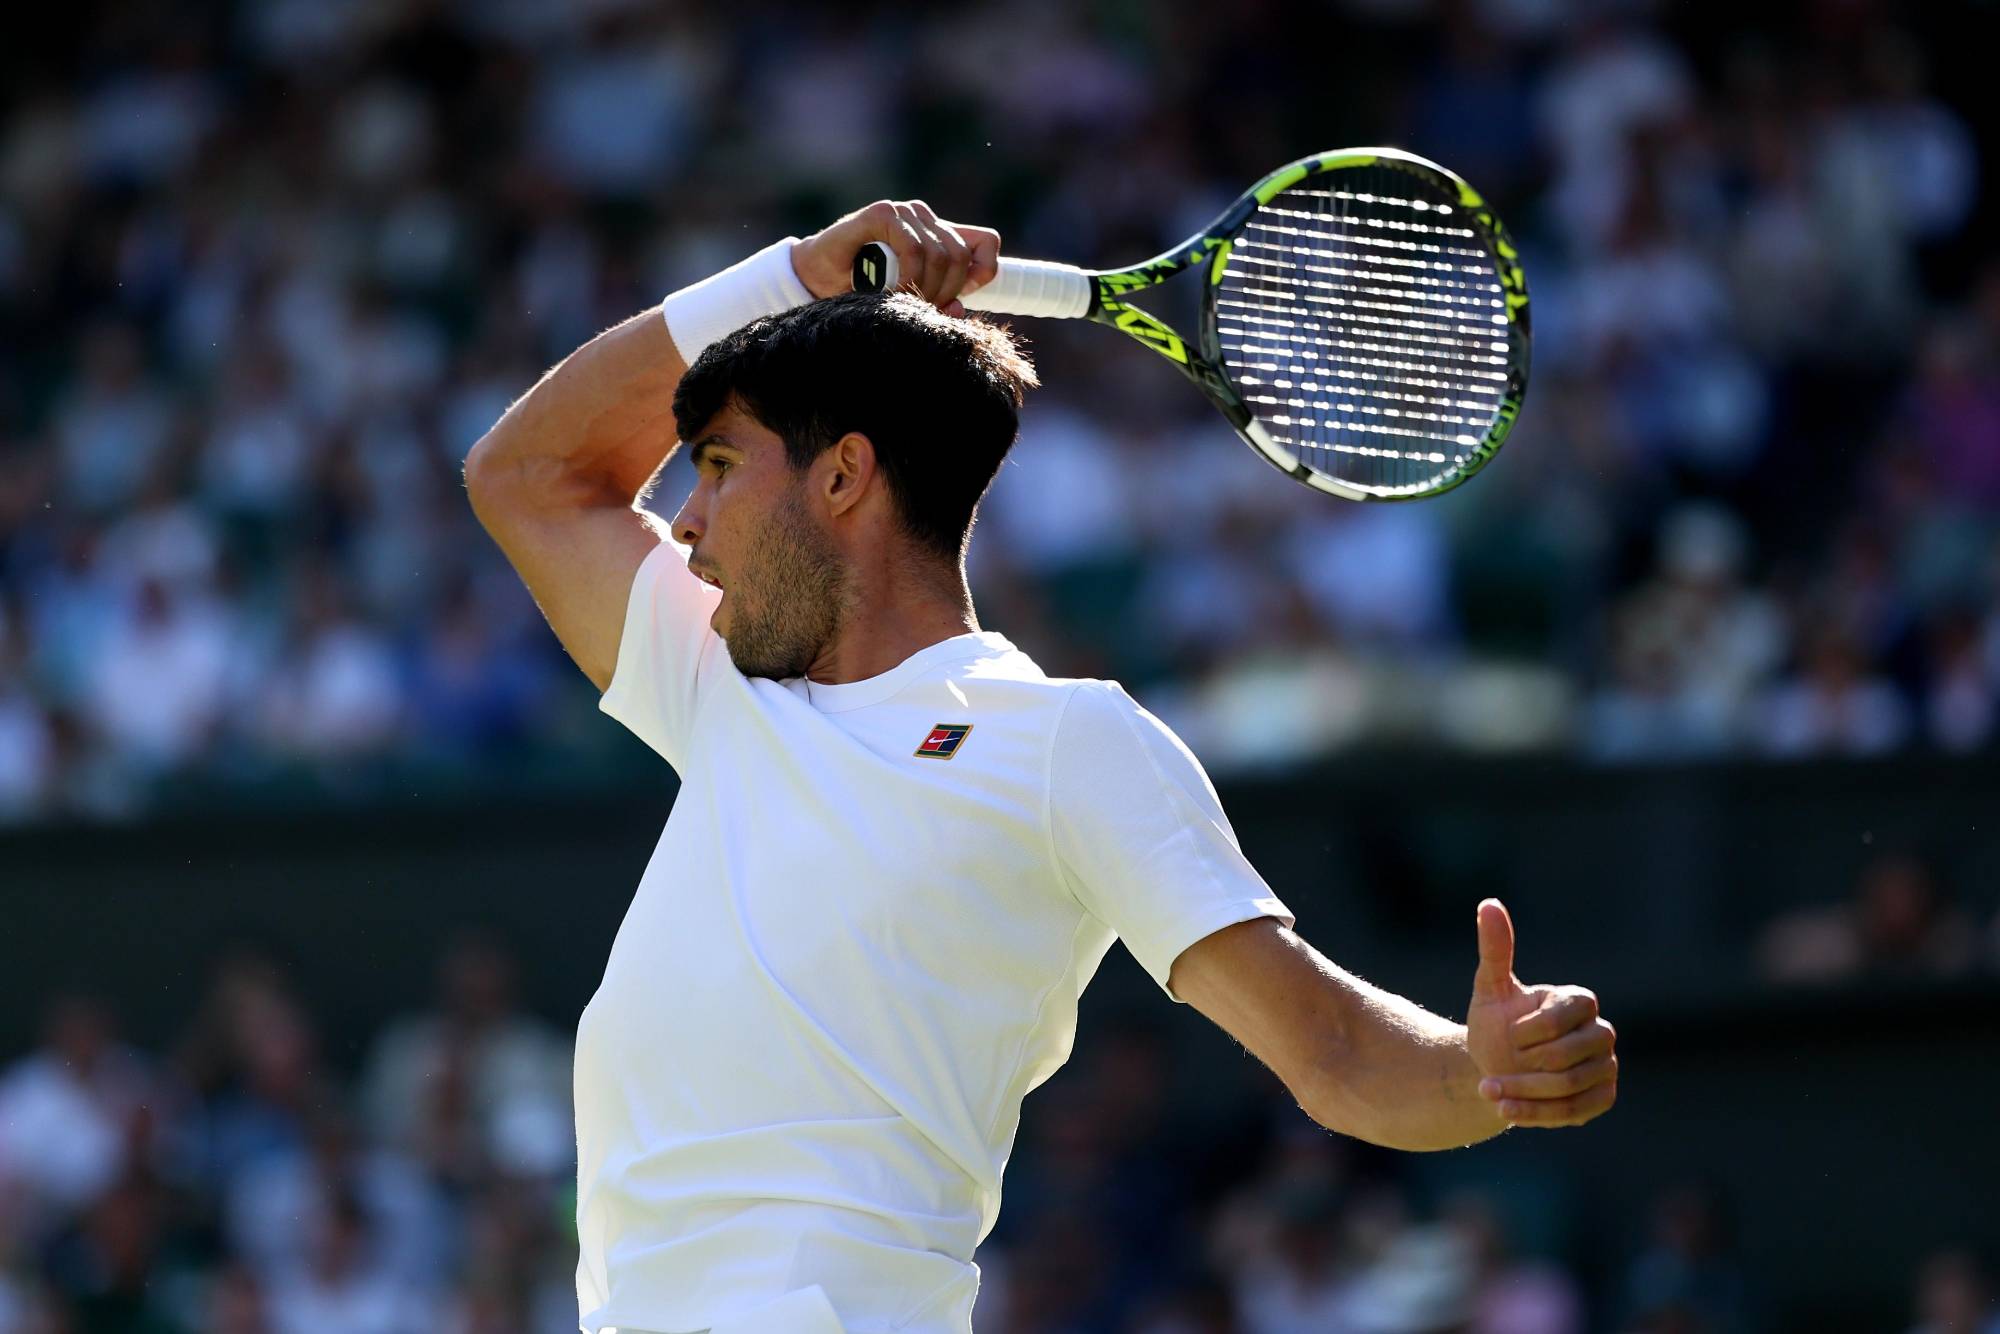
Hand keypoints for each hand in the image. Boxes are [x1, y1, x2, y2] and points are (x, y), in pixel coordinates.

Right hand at [791, 200, 1001, 315]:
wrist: (815, 278)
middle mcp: (925, 219)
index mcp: (938, 235)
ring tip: (902, 302)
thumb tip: (958, 310)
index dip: (984, 270)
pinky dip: (907, 277)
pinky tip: (892, 291)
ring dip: (924, 288)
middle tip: (921, 309)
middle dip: (945, 291)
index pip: (986, 242)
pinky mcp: (882, 213)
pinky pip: (912, 248)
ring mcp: (904, 212)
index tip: (962, 296)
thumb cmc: (861, 291)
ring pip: (939, 254)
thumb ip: (935, 303)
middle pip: (960, 255)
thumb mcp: (908, 299)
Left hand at [1465, 898, 1617, 1128]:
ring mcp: (1606, 1066)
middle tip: (1489, 1072)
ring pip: (1569, 1087)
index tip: (1505, 1032)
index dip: (1525, 1032)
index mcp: (1579, 1001)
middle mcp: (1601, 1032)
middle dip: (1522, 1069)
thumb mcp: (1491, 988)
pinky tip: (1504, 1111)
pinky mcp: (1603, 1097)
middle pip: (1566, 1058)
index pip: (1558, 1019)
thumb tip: (1489, 904)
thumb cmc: (1498, 1023)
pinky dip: (1537, 1114)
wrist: (1497, 1066)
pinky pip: (1576, 1111)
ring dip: (1523, 1095)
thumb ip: (1495, 950)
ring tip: (1488, 1094)